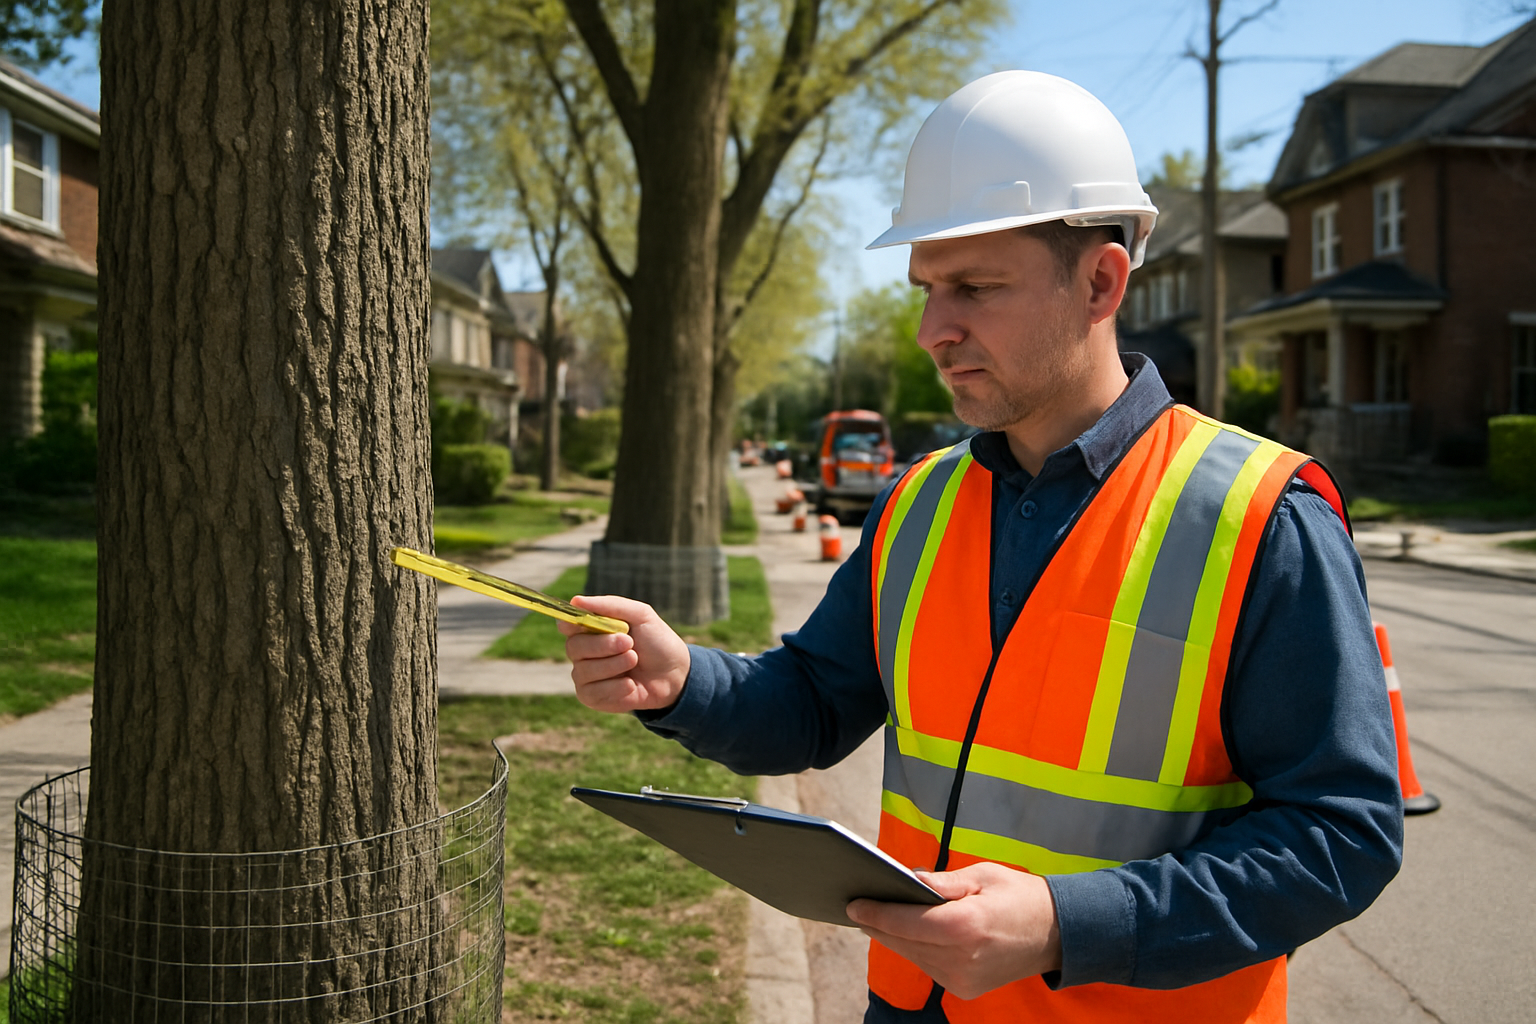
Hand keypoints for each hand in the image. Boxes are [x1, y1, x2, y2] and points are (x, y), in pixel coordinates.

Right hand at [557, 595, 689, 712]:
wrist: (675, 674)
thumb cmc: (657, 641)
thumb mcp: (641, 615)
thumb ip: (610, 606)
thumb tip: (576, 601)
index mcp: (592, 629)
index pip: (567, 624)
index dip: (570, 624)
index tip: (575, 625)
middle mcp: (584, 652)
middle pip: (574, 647)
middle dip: (603, 645)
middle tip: (629, 642)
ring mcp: (586, 675)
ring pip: (584, 671)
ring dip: (614, 666)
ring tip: (635, 661)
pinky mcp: (592, 698)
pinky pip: (592, 693)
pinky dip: (615, 688)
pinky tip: (631, 685)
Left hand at [846, 862, 1061, 999]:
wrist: (1057, 934)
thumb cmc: (1019, 896)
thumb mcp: (982, 875)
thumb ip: (942, 882)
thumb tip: (907, 879)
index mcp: (966, 926)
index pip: (906, 922)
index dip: (876, 913)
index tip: (853, 904)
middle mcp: (962, 958)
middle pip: (903, 942)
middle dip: (878, 924)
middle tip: (856, 906)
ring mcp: (964, 979)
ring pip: (913, 956)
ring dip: (894, 937)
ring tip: (875, 916)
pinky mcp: (965, 989)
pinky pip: (929, 967)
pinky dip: (915, 949)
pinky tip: (905, 932)